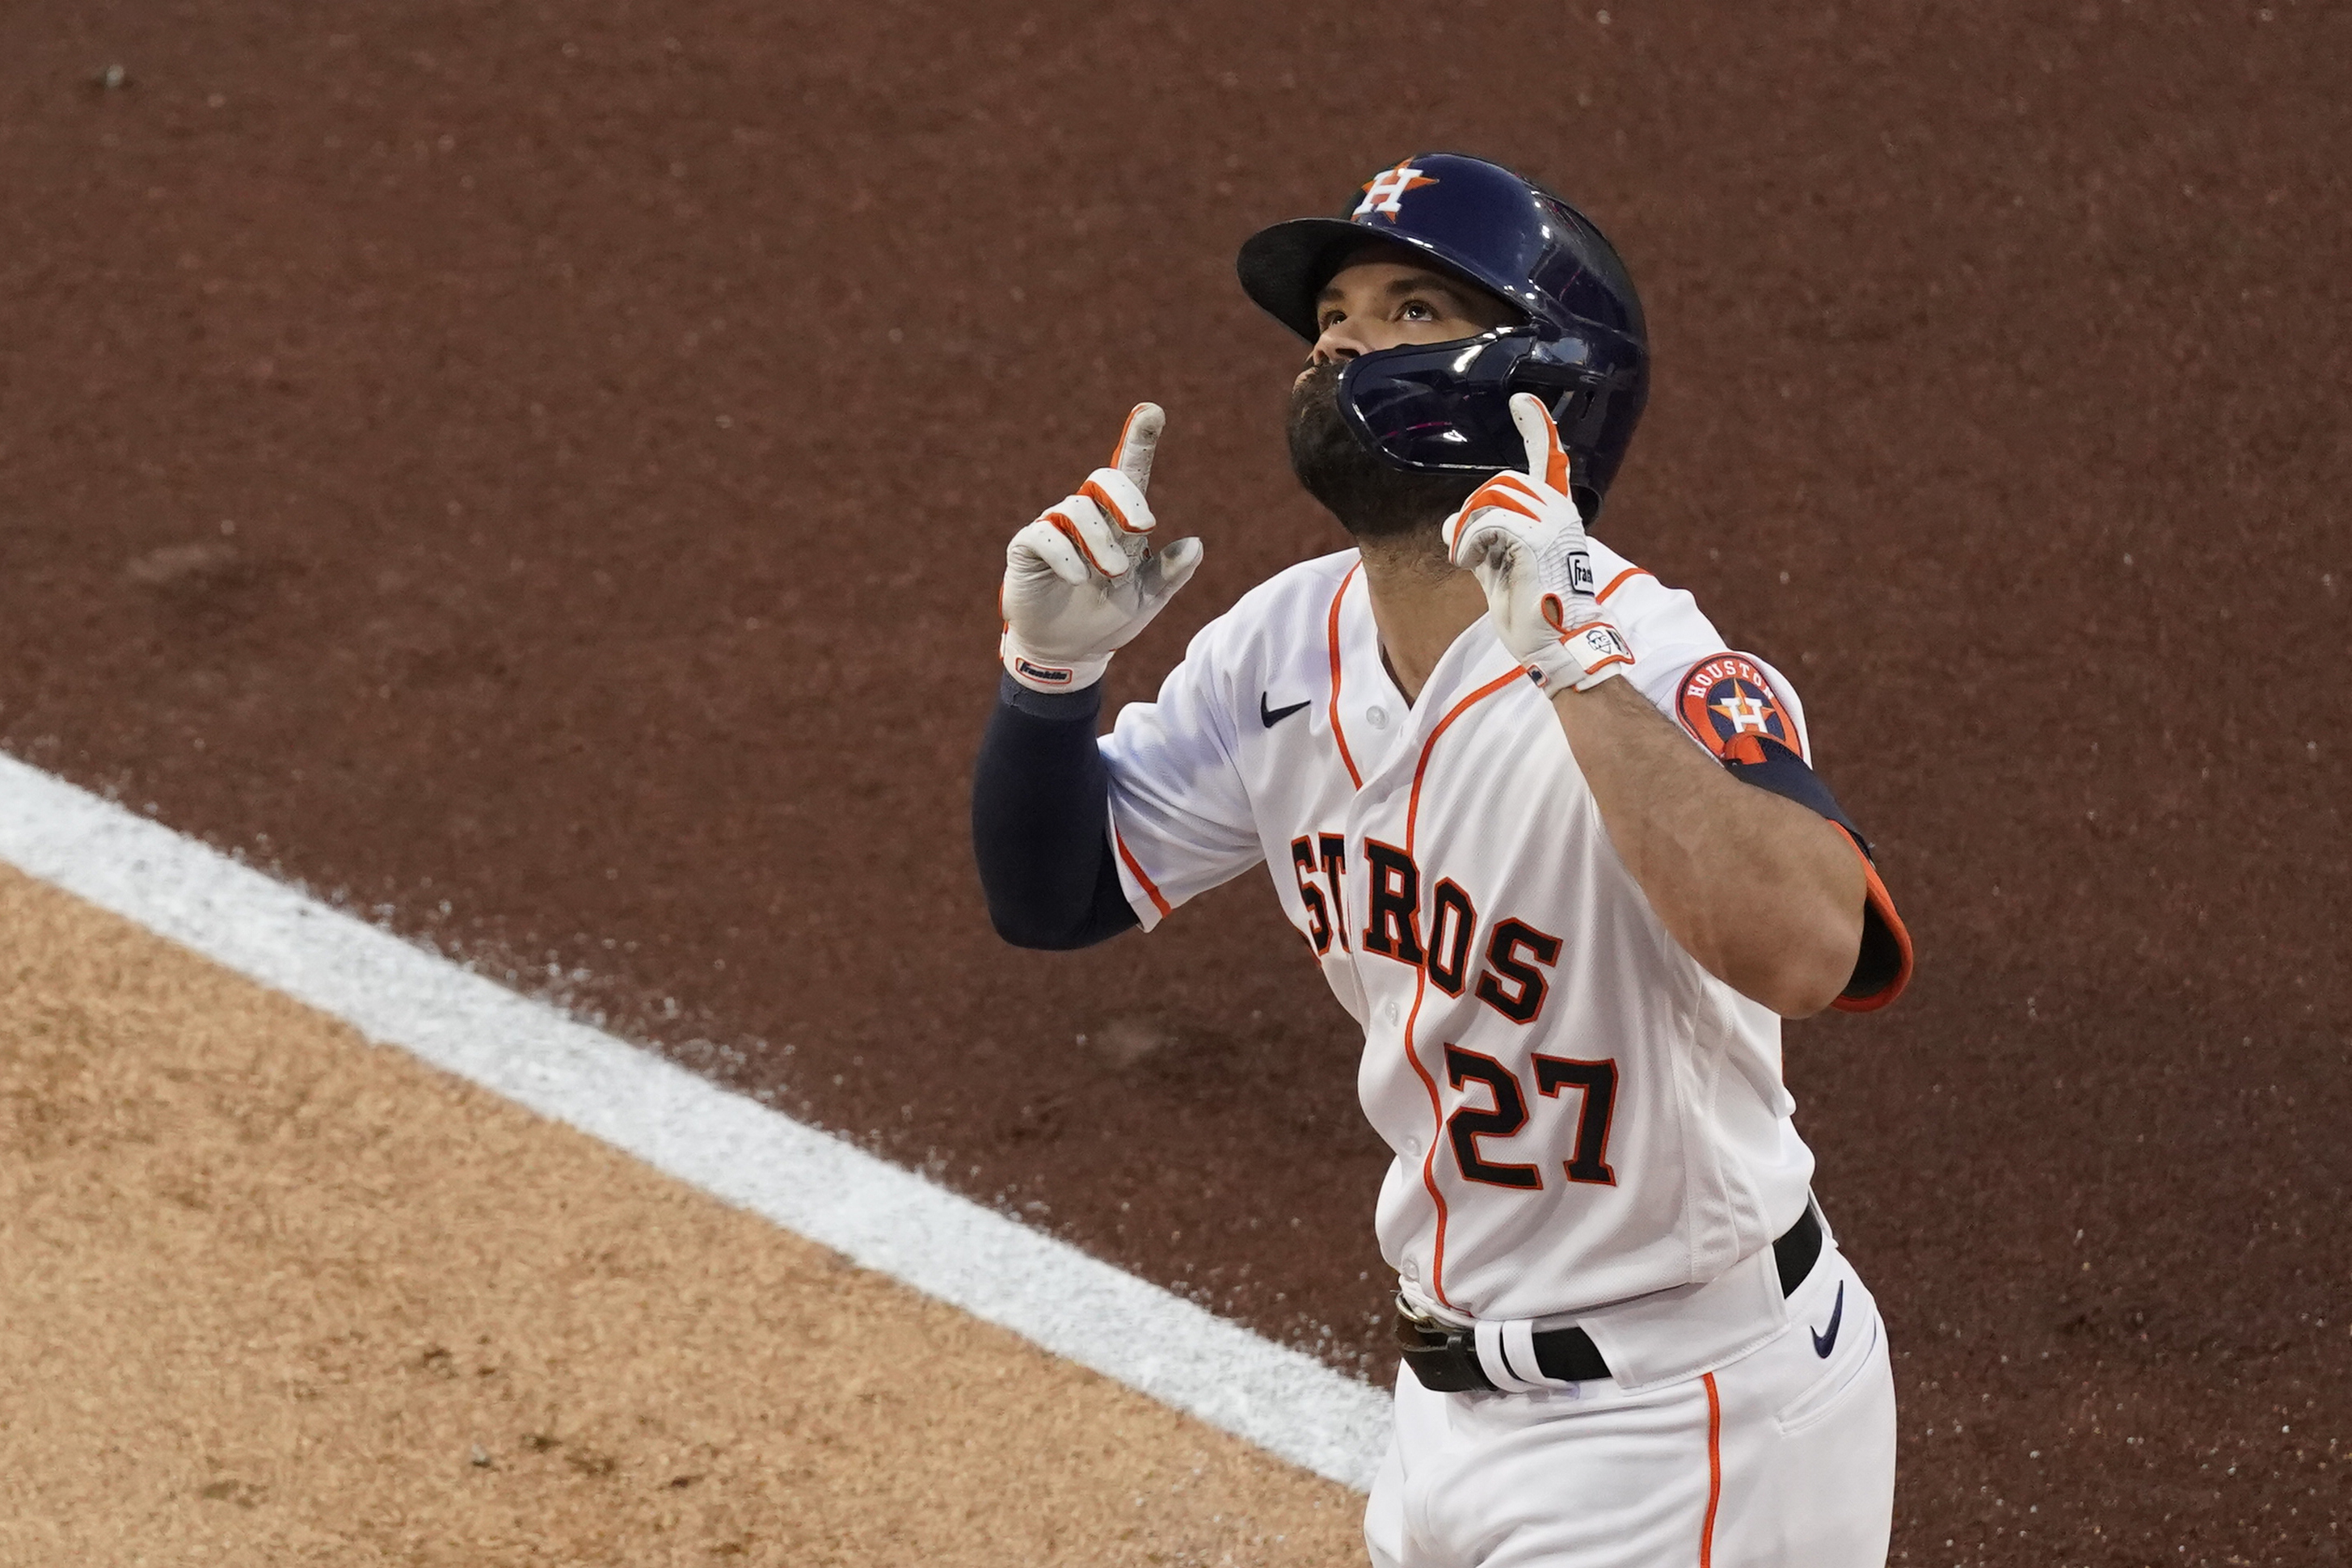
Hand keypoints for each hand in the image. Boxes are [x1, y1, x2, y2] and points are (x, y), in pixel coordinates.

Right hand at [1000, 403, 1204, 692]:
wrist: (1068, 653)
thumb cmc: (1107, 619)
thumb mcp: (1147, 600)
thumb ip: (1171, 574)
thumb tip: (1196, 545)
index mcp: (1118, 523)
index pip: (1130, 475)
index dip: (1140, 441)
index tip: (1153, 412)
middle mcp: (1086, 517)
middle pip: (1103, 479)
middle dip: (1126, 496)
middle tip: (1144, 528)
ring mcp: (1055, 530)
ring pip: (1076, 509)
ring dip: (1100, 541)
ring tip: (1112, 574)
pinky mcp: (1027, 548)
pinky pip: (1043, 534)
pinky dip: (1065, 554)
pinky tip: (1080, 578)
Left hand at [1442, 393, 1633, 692]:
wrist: (1557, 642)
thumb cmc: (1533, 611)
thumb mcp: (1500, 569)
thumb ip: (1480, 541)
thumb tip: (1449, 523)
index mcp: (1556, 513)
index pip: (1549, 459)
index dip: (1537, 427)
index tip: (1521, 400)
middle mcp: (1558, 509)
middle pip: (1499, 482)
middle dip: (1473, 512)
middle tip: (1466, 549)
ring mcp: (1550, 520)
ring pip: (1490, 498)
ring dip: (1468, 531)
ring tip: (1468, 559)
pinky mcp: (1535, 537)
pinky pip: (1485, 521)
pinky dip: (1467, 542)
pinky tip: (1470, 564)